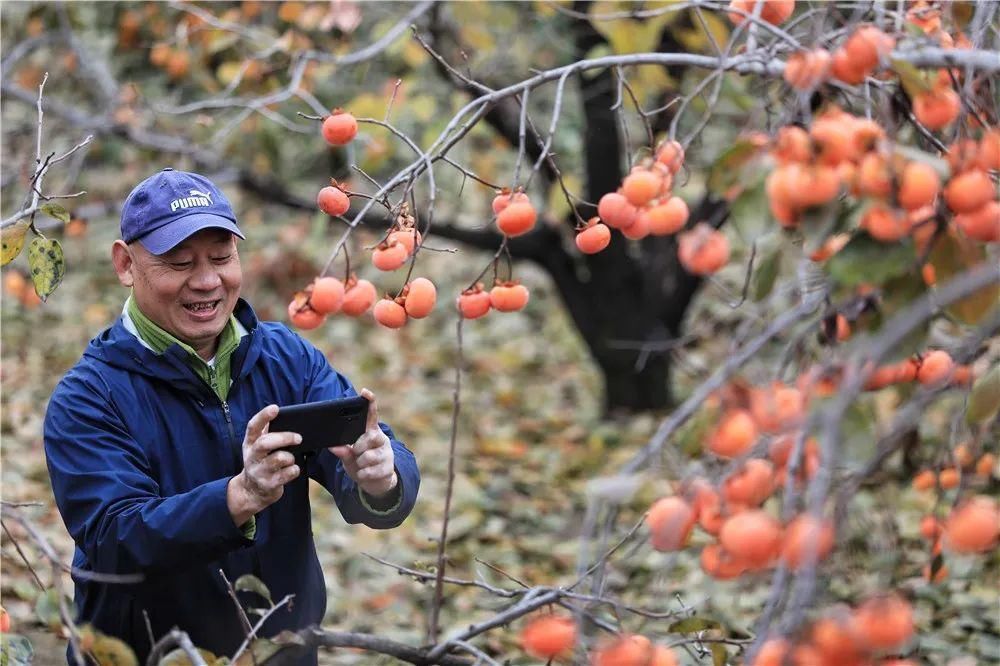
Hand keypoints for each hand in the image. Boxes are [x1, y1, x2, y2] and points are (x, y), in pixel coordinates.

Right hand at [227, 404, 300, 525]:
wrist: (252, 491)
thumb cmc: (260, 462)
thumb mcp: (256, 447)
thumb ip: (265, 432)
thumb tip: (277, 412)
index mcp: (249, 444)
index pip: (253, 427)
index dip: (263, 416)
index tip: (275, 408)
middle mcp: (252, 457)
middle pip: (265, 443)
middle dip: (284, 438)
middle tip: (298, 438)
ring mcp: (259, 471)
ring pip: (279, 458)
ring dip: (290, 457)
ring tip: (291, 458)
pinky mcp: (269, 484)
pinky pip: (288, 473)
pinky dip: (294, 470)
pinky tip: (291, 470)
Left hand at [328, 389, 396, 497]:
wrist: (377, 483)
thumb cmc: (362, 464)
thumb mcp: (349, 458)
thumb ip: (343, 451)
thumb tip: (333, 447)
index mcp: (371, 432)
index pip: (372, 415)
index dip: (369, 402)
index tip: (365, 392)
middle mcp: (381, 440)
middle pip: (370, 437)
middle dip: (359, 447)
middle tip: (356, 453)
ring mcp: (387, 454)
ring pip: (368, 456)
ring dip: (360, 463)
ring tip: (361, 465)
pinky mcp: (388, 468)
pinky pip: (370, 470)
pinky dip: (363, 474)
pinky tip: (365, 474)